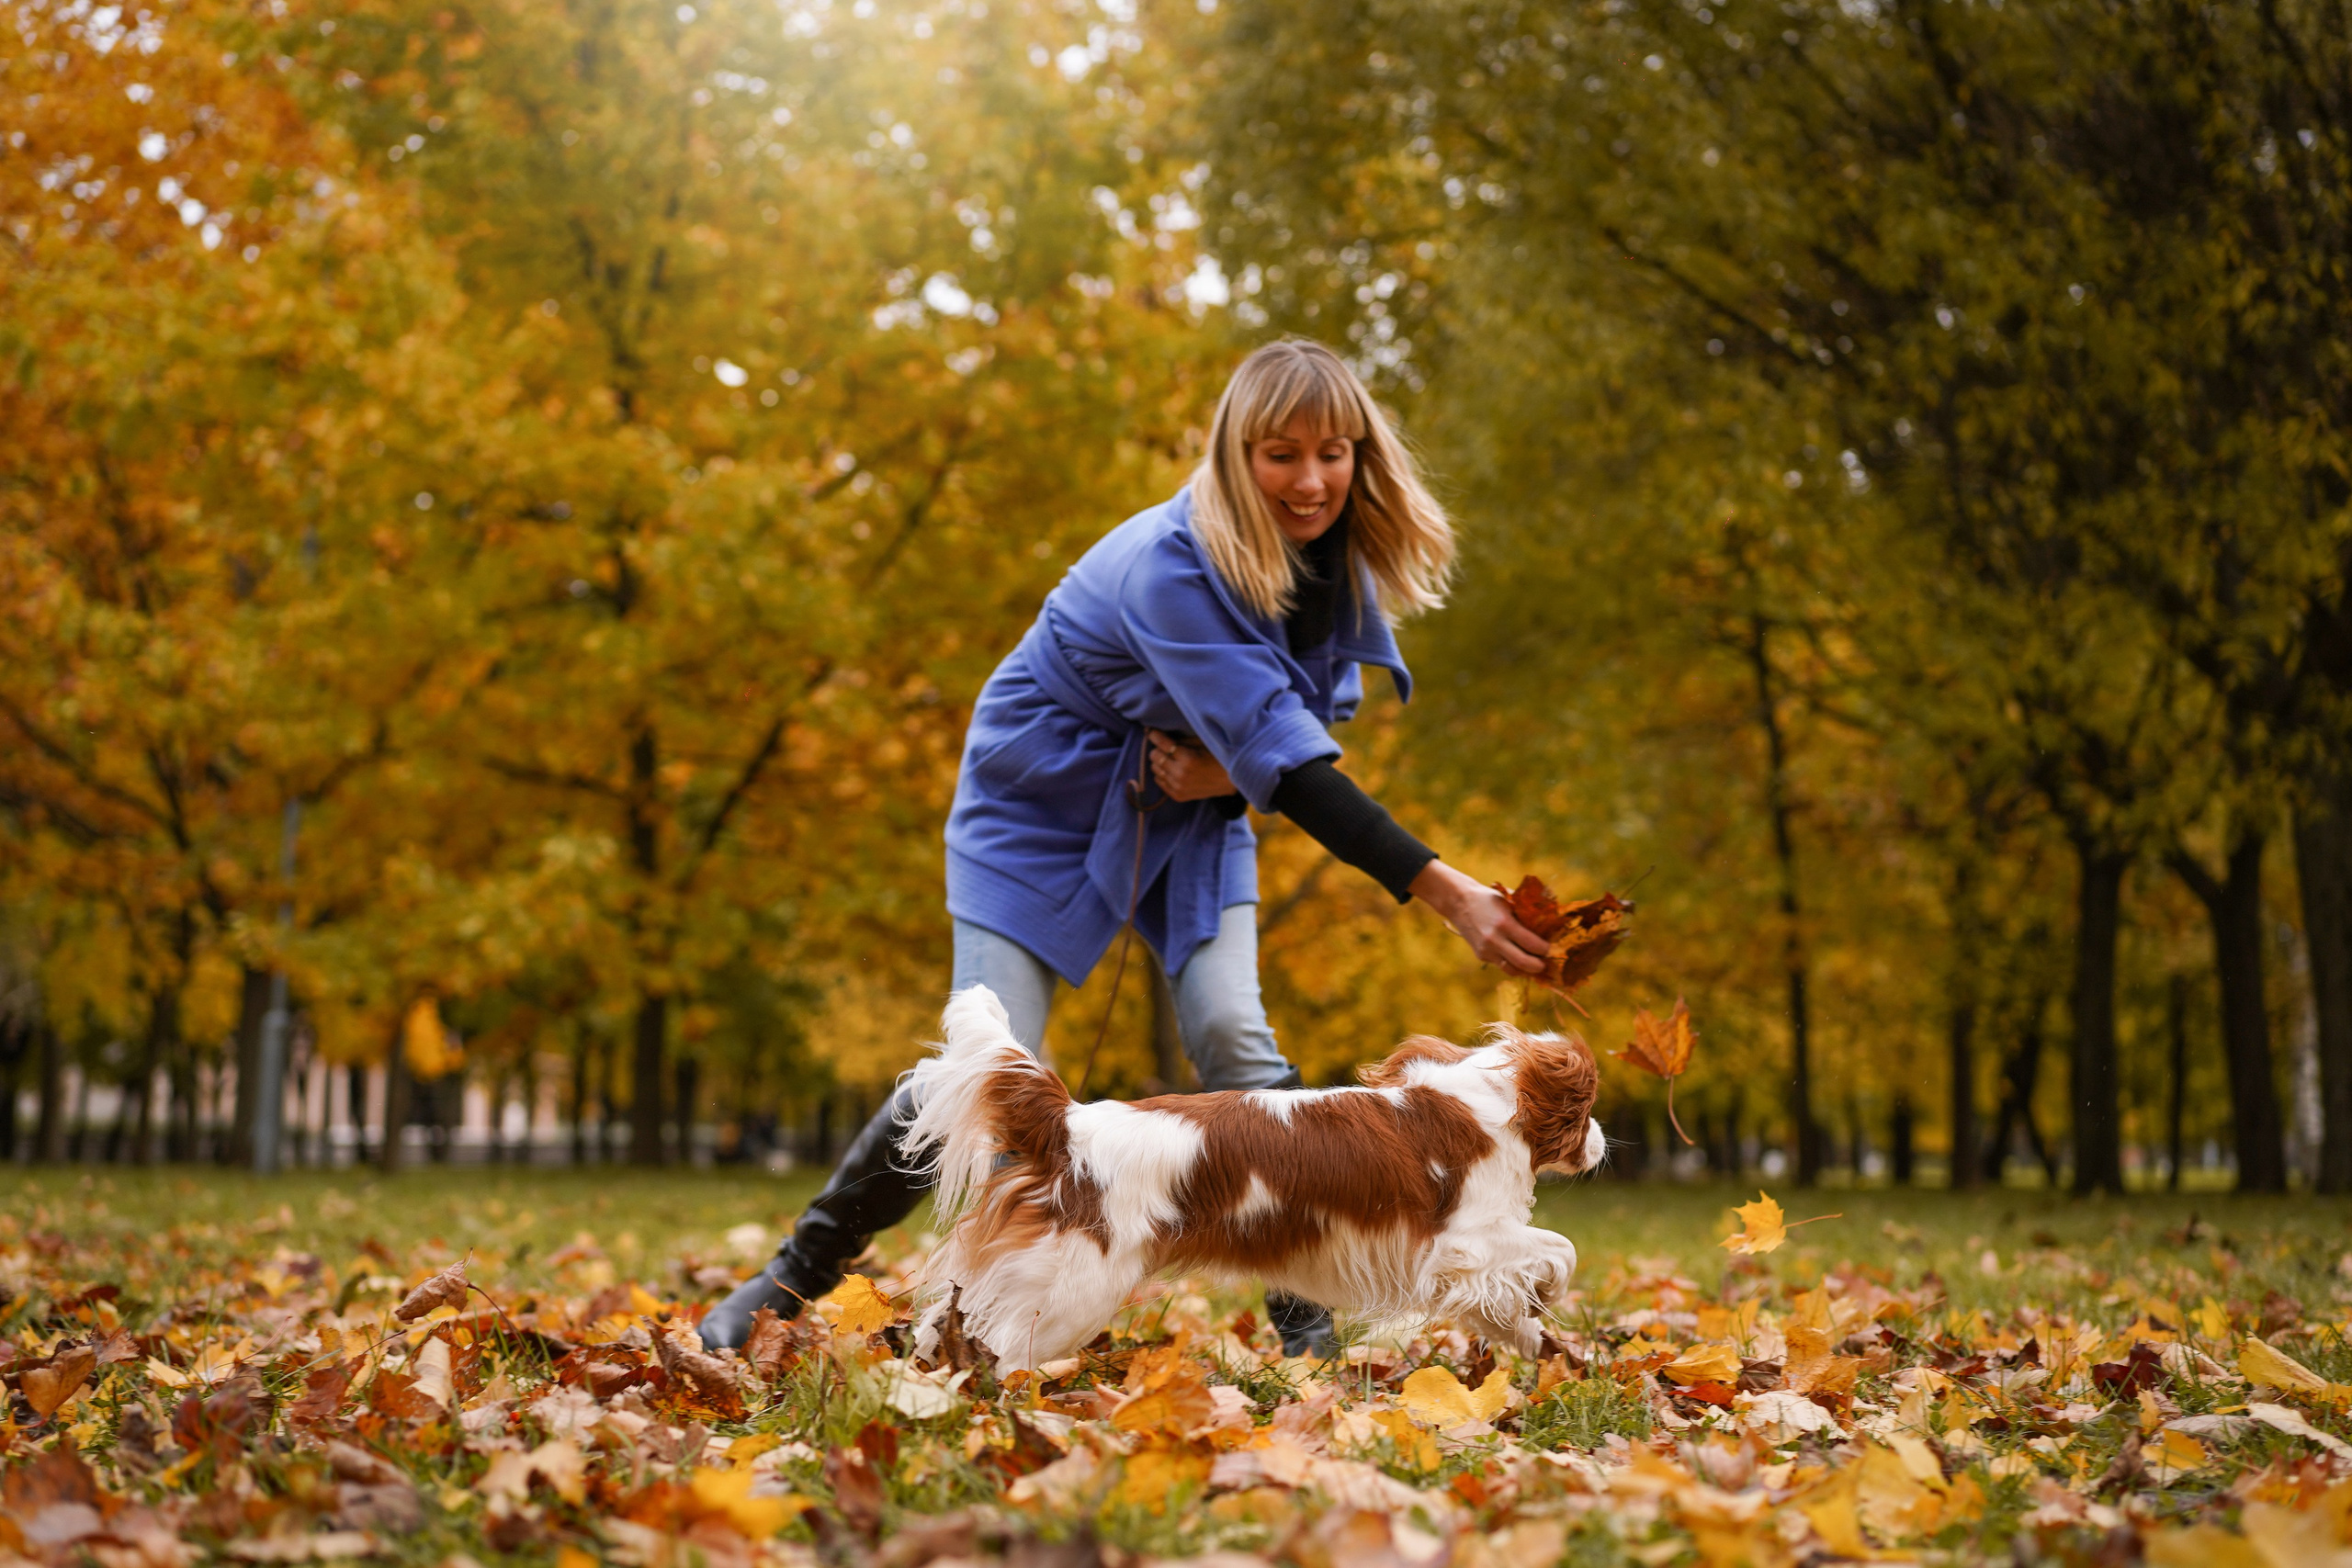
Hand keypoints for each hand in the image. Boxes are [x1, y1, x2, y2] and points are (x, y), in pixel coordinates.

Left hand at [1147, 729, 1237, 802]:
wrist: (1232, 780)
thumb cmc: (1218, 757)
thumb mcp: (1202, 743)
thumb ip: (1182, 740)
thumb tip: (1163, 736)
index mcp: (1188, 758)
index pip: (1162, 744)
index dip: (1155, 735)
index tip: (1152, 732)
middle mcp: (1180, 774)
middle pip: (1155, 757)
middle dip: (1157, 749)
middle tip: (1163, 746)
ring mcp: (1178, 787)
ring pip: (1155, 770)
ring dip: (1159, 762)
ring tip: (1168, 758)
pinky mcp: (1178, 796)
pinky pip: (1160, 782)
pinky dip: (1162, 774)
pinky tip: (1170, 770)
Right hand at [1409, 860, 1548, 974]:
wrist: (1458, 903)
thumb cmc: (1488, 899)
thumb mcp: (1508, 900)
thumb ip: (1525, 912)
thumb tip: (1549, 921)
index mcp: (1504, 923)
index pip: (1531, 944)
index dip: (1545, 949)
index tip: (1552, 948)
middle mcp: (1494, 940)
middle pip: (1523, 962)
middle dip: (1538, 966)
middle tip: (1546, 964)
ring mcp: (1486, 950)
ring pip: (1511, 969)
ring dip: (1525, 970)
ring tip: (1535, 965)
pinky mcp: (1481, 955)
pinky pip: (1501, 965)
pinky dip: (1513, 964)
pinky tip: (1520, 959)